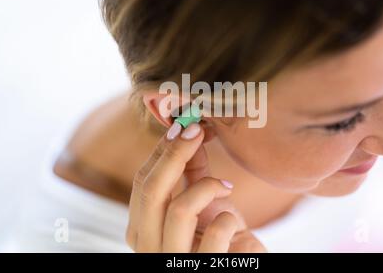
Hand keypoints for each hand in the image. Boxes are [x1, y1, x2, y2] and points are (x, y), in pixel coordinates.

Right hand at [126, 121, 266, 251]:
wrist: (240, 265)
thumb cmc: (220, 238)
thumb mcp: (202, 201)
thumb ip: (191, 170)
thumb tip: (189, 130)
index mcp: (142, 228)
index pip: (142, 182)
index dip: (162, 149)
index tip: (184, 125)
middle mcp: (148, 247)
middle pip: (151, 191)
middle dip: (175, 153)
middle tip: (198, 130)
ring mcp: (173, 261)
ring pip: (179, 209)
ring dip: (207, 188)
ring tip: (226, 186)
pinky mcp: (202, 270)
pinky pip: (214, 234)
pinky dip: (227, 219)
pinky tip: (232, 221)